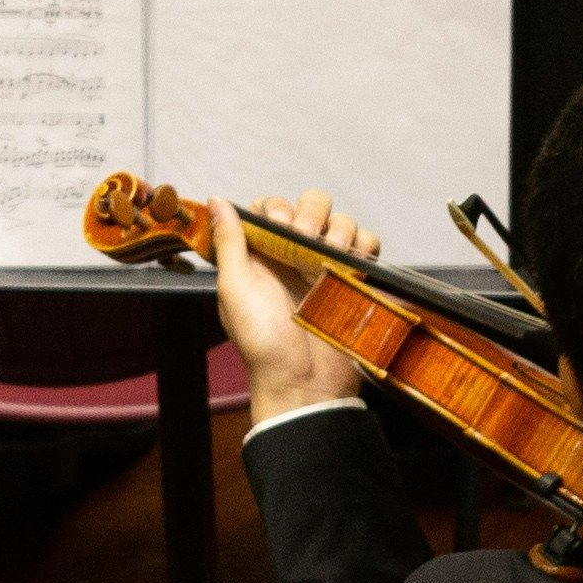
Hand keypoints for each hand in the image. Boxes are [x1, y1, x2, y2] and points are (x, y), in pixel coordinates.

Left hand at [212, 191, 376, 426]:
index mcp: (261, 255)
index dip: (276, 209)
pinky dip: (363, 245)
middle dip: (310, 214)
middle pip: (310, 205)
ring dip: (338, 229)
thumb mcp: (235, 289)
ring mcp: (326, 266)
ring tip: (328, 257)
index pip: (270, 207)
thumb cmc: (263, 343)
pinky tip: (350, 264)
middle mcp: (293, 256)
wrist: (305, 381)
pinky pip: (367, 243)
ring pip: (340, 221)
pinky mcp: (354, 278)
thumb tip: (215, 201)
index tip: (277, 227)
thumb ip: (229, 241)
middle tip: (305, 241)